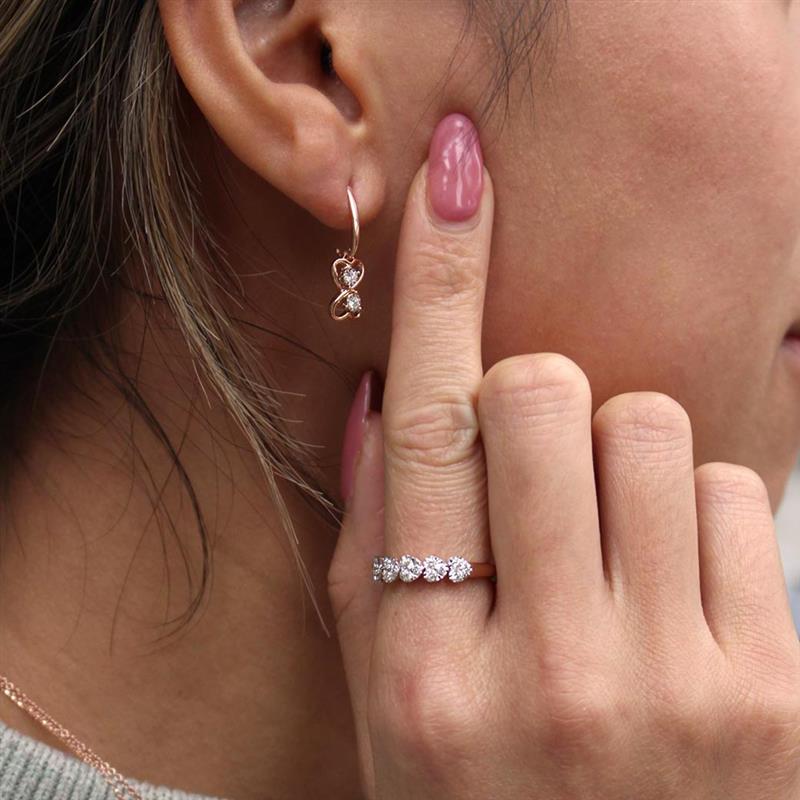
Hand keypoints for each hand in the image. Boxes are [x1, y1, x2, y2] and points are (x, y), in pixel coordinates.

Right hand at [328, 117, 799, 799]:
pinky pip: (746, 500)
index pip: (426, 428)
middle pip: (547, 393)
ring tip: (611, 544)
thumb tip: (388, 396)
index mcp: (427, 675)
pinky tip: (678, 592)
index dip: (440, 282)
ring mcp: (675, 689)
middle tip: (535, 464)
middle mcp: (548, 677)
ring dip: (624, 459)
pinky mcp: (780, 696)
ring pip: (652, 430)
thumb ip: (372, 546)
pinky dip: (704, 519)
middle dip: (537, 396)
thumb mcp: (389, 701)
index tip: (456, 172)